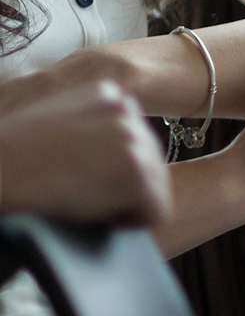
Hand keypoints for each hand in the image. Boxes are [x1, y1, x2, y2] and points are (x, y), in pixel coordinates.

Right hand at [0, 72, 169, 224]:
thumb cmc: (16, 155)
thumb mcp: (57, 119)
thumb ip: (93, 123)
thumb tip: (125, 149)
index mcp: (109, 93)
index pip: (138, 139)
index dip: (116, 167)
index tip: (86, 176)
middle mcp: (127, 110)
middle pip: (152, 163)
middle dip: (126, 186)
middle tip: (88, 197)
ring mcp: (134, 138)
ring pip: (156, 187)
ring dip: (127, 204)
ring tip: (89, 205)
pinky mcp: (136, 171)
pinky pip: (156, 210)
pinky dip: (132, 222)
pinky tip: (101, 217)